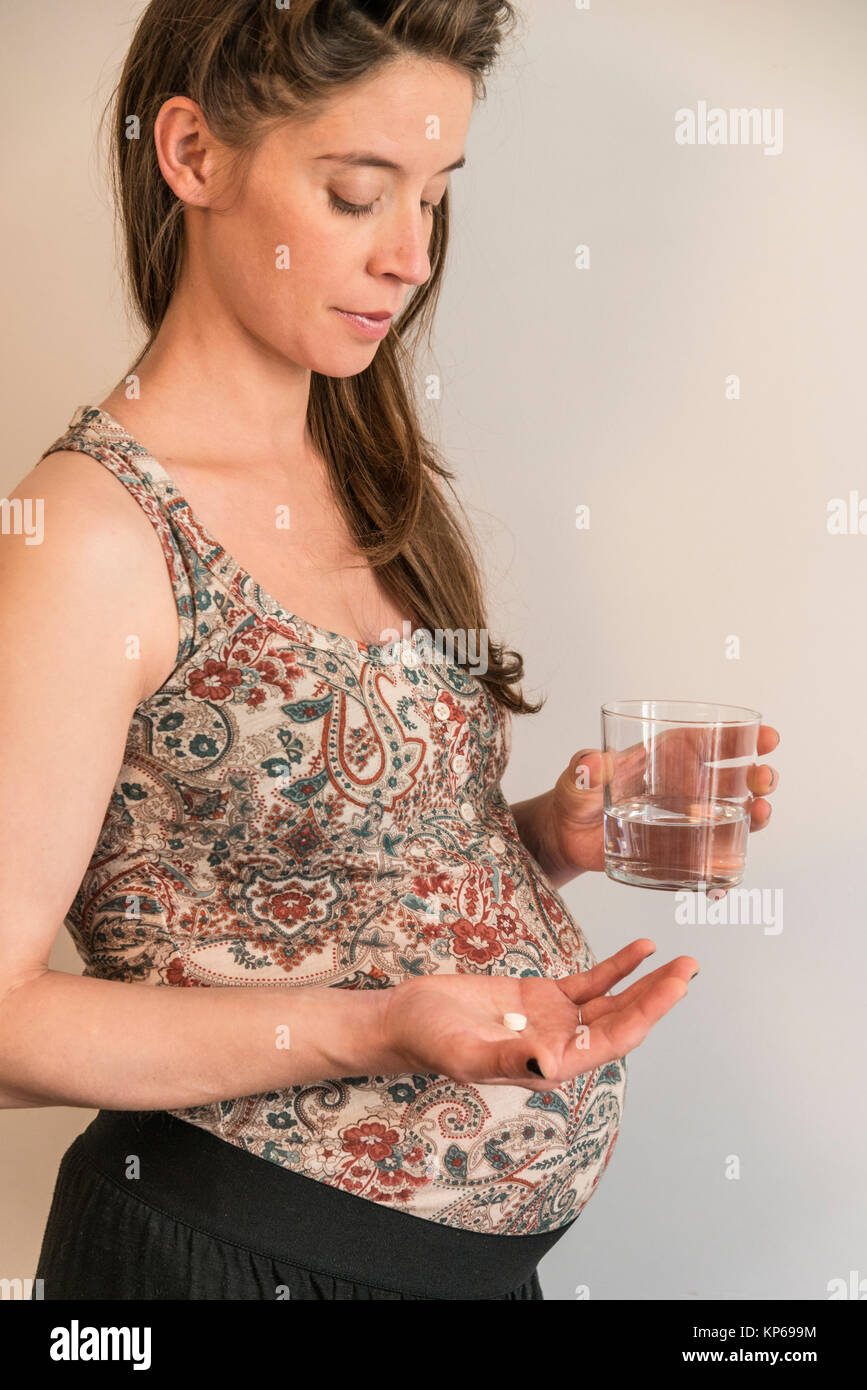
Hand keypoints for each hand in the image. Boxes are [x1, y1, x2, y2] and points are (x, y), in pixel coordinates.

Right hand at [381, 940, 697, 1091]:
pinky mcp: (543, 998)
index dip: (649, 1012)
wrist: (406, 1019)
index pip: (615, 1039)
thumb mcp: (466, 1052)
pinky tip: (640, 950)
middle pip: (624, 1019)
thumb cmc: (431, 1040)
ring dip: (647, 982)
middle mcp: (564, 1046)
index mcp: (554, 1066)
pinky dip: (617, 967)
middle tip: (690, 967)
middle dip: (659, 995)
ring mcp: (556, 1021)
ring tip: (679, 960)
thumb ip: (510, 1061)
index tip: (676, 986)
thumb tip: (549, 1066)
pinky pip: (590, 982)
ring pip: (613, 1001)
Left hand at [541, 723, 780, 880]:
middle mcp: (687, 787)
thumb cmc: (578, 795)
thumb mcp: (578, 777)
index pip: (713, 739)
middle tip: (764, 780)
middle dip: (759, 776)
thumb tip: (591, 764)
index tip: (767, 737)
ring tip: (759, 814)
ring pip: (735, 816)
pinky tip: (730, 870)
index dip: (743, 736)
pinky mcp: (681, 851)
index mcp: (668, 756)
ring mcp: (688, 821)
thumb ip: (584, 770)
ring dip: (755, 815)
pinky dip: (727, 863)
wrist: (568, 835)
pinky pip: (713, 856)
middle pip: (736, 778)